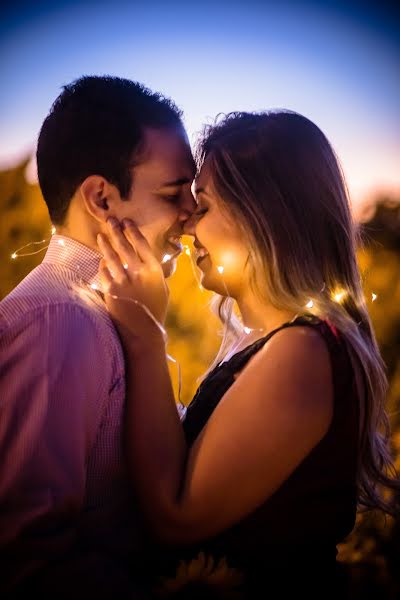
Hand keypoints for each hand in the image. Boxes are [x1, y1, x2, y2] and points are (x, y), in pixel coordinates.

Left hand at [97, 217, 168, 342]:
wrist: (143, 333)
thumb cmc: (155, 312)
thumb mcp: (163, 290)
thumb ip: (157, 274)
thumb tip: (150, 261)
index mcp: (154, 271)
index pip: (142, 245)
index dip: (133, 231)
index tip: (127, 222)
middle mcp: (138, 273)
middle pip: (125, 247)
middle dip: (117, 231)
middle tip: (110, 220)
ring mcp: (124, 281)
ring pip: (111, 257)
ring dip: (106, 244)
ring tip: (101, 235)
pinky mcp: (111, 291)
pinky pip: (104, 272)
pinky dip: (102, 265)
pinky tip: (101, 260)